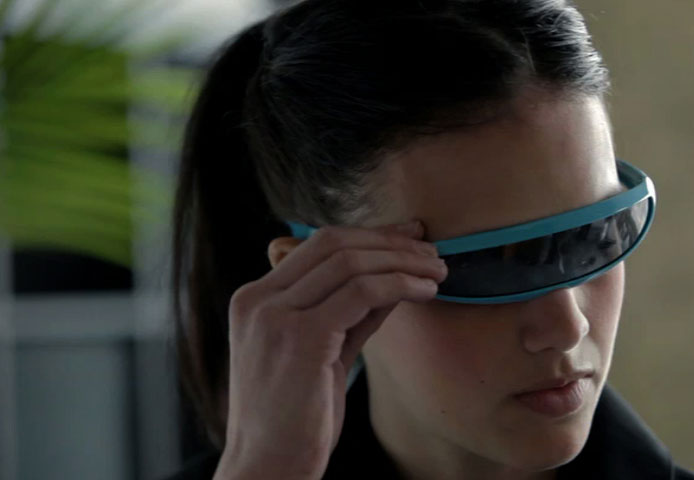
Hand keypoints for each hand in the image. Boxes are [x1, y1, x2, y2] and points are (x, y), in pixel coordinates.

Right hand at [213, 220, 446, 479]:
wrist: (268, 470)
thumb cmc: (297, 420)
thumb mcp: (323, 354)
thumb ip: (350, 314)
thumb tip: (392, 277)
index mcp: (255, 299)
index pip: (318, 245)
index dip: (371, 235)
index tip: (411, 235)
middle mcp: (258, 300)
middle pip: (334, 243)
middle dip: (391, 242)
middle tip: (432, 252)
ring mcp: (275, 317)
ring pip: (351, 263)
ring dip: (403, 261)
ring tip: (438, 271)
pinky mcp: (300, 338)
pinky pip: (361, 293)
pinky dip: (400, 285)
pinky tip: (425, 291)